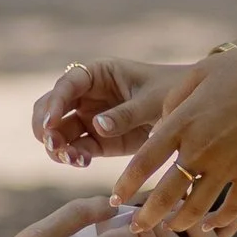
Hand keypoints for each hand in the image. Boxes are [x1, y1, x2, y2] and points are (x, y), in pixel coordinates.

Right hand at [31, 55, 197, 166]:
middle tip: (54, 145)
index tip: (50, 124)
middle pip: (51, 108)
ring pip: (58, 132)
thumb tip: (97, 126)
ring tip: (72, 158)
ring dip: (57, 146)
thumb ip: (126, 114)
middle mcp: (86, 95)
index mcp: (97, 74)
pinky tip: (81, 162)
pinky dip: (73, 157)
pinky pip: (76, 149)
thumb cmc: (172, 93)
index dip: (55, 103)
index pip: (67, 84)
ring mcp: (89, 119)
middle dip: (46, 127)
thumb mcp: (153, 100)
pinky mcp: (97, 141)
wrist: (190, 113)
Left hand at [101, 191, 236, 236]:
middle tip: (176, 200)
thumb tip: (183, 173)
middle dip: (196, 219)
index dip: (227, 215)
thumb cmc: (94, 231)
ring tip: (150, 216)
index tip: (219, 188)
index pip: (218, 234)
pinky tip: (138, 232)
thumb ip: (157, 199)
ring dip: (168, 232)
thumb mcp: (131, 209)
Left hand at [110, 39, 236, 221]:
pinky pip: (231, 208)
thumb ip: (173, 101)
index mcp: (183, 123)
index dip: (126, 184)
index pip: (143, 162)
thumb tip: (159, 128)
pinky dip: (218, 222)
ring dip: (178, 222)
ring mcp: (227, 166)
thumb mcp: (198, 74)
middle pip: (164, 194)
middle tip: (134, 228)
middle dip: (145, 217)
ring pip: (195, 208)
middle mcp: (200, 150)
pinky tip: (208, 225)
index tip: (115, 199)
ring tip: (168, 228)